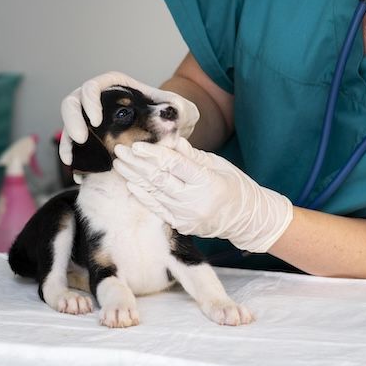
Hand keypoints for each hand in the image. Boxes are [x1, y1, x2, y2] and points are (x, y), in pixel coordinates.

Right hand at [59, 71, 199, 165]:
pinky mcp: (92, 139)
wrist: (171, 132)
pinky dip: (74, 159)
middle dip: (73, 120)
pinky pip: (74, 147)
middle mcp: (99, 100)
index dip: (89, 100)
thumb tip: (173, 115)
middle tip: (80, 139)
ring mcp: (92, 120)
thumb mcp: (181, 109)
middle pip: (73, 103)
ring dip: (67, 142)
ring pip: (69, 125)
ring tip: (71, 160)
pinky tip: (79, 174)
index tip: (96, 120)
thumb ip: (179, 109)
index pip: (93, 86)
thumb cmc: (174, 115)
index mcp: (116, 86)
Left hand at [112, 137, 292, 253]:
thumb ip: (192, 155)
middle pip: (159, 179)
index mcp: (206, 182)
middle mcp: (194, 201)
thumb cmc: (235, 186)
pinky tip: (131, 184)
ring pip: (154, 194)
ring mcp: (186, 216)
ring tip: (119, 164)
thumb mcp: (218, 165)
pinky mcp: (181, 225)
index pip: (173, 165)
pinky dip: (143, 196)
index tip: (136, 145)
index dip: (152, 154)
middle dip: (136, 164)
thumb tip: (170, 140)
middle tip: (119, 150)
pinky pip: (157, 209)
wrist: (246, 219)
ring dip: (134, 178)